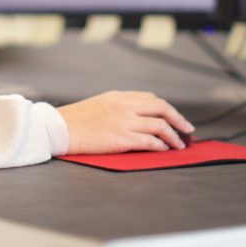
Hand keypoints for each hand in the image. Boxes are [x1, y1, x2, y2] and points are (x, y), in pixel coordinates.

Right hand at [57, 90, 193, 154]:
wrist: (58, 129)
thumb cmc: (74, 121)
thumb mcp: (98, 105)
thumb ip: (118, 107)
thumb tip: (137, 117)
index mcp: (118, 96)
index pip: (150, 98)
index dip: (166, 109)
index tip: (174, 118)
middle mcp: (123, 106)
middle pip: (161, 107)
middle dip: (178, 119)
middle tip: (188, 129)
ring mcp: (123, 122)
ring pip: (159, 125)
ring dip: (173, 136)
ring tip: (179, 145)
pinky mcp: (120, 138)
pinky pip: (149, 141)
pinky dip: (161, 145)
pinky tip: (164, 149)